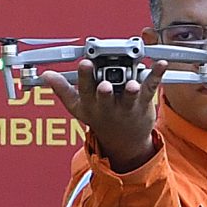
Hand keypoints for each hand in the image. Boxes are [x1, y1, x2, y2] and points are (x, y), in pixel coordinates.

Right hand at [42, 58, 166, 171]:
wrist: (124, 142)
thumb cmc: (101, 120)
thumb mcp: (78, 108)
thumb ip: (63, 89)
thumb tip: (46, 75)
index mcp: (91, 105)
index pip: (85, 90)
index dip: (84, 77)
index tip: (84, 64)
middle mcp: (108, 106)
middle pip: (105, 96)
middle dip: (104, 91)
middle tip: (104, 85)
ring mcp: (127, 105)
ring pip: (129, 97)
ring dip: (131, 90)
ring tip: (132, 85)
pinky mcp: (144, 102)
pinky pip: (151, 87)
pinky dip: (157, 75)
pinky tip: (160, 65)